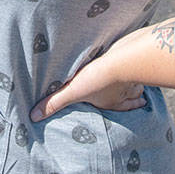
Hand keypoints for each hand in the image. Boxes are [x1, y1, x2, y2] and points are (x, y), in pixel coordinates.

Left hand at [30, 52, 146, 121]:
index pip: (122, 109)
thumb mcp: (72, 91)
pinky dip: (137, 61)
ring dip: (137, 82)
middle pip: (134, 98)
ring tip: (136, 80)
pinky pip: (138, 62)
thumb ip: (54, 103)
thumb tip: (33, 117)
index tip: (136, 108)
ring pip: (138, 82)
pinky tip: (135, 56)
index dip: (128, 109)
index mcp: (112, 102)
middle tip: (140, 99)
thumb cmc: (98, 77)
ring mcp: (132, 75)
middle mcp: (125, 91)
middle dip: (135, 98)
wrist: (123, 57)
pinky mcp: (135, 56)